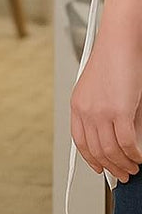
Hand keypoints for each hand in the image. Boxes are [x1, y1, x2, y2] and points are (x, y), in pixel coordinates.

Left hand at [71, 0, 141, 180]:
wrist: (120, 40)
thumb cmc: (113, 58)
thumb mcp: (97, 88)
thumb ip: (100, 112)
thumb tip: (113, 134)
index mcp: (77, 105)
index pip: (80, 142)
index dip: (90, 159)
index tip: (99, 167)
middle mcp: (86, 111)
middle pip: (96, 150)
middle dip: (110, 167)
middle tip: (122, 174)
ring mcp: (101, 112)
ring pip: (110, 150)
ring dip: (123, 163)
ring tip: (132, 168)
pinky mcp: (120, 111)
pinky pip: (126, 142)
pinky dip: (134, 154)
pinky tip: (139, 157)